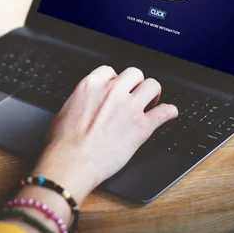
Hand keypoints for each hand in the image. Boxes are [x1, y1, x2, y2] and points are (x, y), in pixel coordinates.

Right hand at [31, 66, 177, 204]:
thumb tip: (85, 104)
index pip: (110, 70)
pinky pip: (165, 112)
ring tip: (151, 102)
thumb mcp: (65, 110)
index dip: (114, 79)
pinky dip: (169, 112)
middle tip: (135, 94)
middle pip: (134, 73)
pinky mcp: (142, 126)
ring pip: (152, 86)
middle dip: (135, 83)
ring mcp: (129, 107)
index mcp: (91, 85)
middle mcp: (112, 92)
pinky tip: (169, 113)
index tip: (116, 87)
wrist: (72, 161)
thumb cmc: (63, 142)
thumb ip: (81, 101)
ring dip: (153, 93)